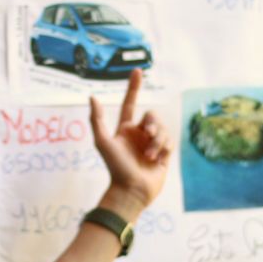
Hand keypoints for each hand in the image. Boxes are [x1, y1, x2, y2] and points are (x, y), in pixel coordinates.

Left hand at [89, 69, 171, 220]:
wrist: (132, 190)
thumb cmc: (115, 167)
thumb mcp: (103, 142)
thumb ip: (96, 120)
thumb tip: (92, 97)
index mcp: (125, 129)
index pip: (130, 103)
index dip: (134, 87)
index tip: (137, 71)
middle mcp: (139, 134)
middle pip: (152, 115)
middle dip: (152, 123)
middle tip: (147, 133)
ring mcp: (152, 143)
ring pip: (162, 128)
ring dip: (157, 140)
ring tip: (149, 156)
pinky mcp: (164, 154)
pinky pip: (170, 140)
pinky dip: (164, 148)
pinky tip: (157, 160)